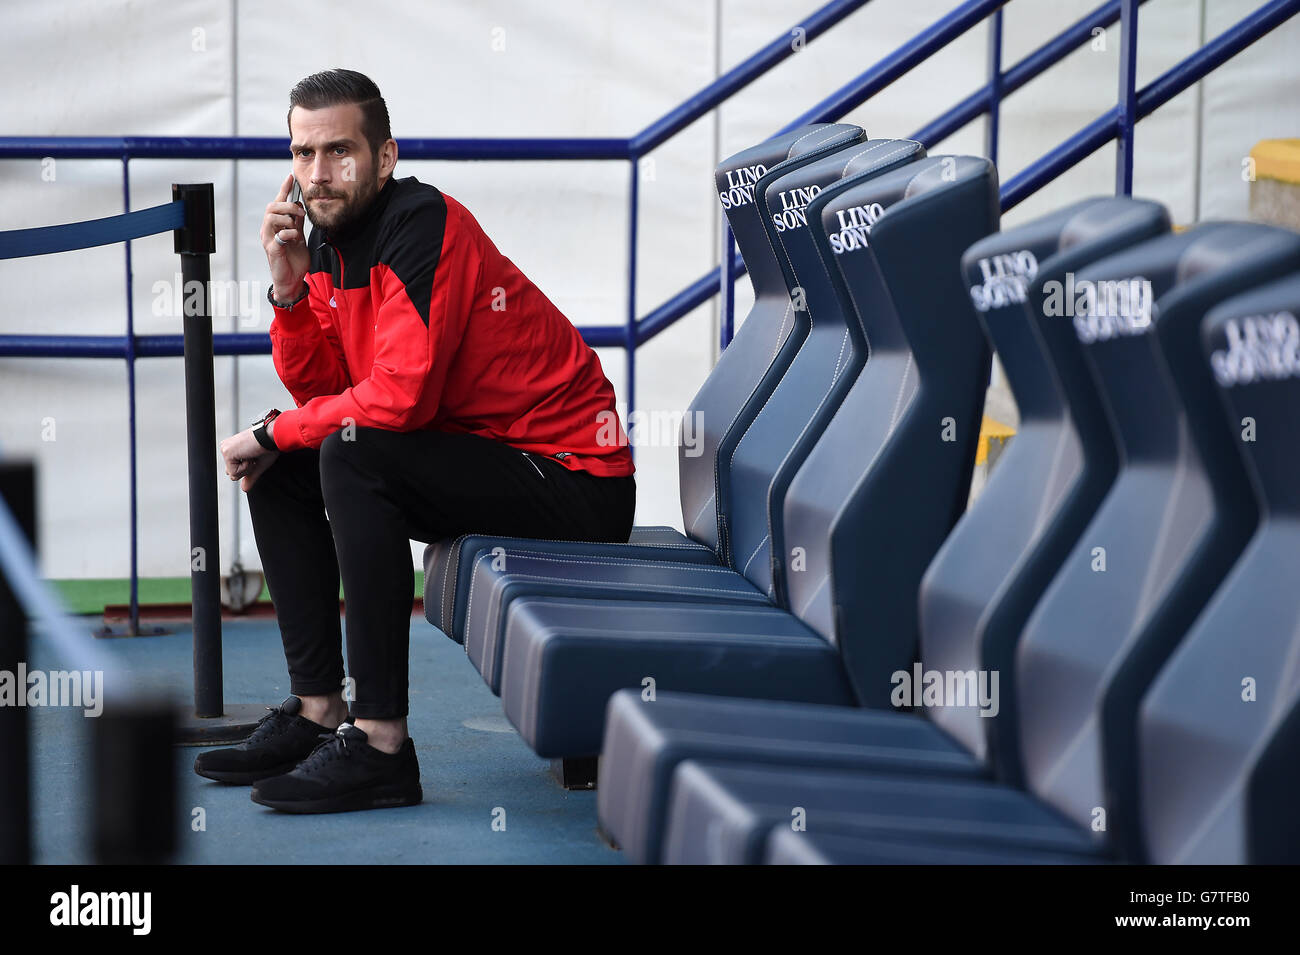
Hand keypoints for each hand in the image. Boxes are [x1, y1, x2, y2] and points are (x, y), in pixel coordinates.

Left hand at [220, 428, 278, 491]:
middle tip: (254, 456)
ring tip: (252, 455)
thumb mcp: (259, 465)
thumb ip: (250, 476)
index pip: (234, 469)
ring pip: (233, 474)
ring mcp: (225, 450)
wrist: (272, 436)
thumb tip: (244, 489)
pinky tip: (250, 455)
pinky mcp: (227, 453)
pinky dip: (246, 468)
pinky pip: (234, 473)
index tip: (255, 456)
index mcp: (232, 448)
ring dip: (247, 468)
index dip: (247, 468)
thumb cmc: (269, 446)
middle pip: (232, 473)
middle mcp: (226, 447)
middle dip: (246, 470)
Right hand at [262, 172, 308, 299]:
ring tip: (297, 227)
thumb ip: (298, 224)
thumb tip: (300, 207)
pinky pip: (279, 235)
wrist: (293, 280)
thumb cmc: (294, 260)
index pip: (278, 202)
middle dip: (288, 205)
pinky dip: (289, 233)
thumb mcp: (300, 238)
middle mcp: (269, 230)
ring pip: (271, 217)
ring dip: (288, 218)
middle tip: (301, 212)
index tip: (290, 176)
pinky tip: (295, 237)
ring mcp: (268, 239)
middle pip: (272, 206)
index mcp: (276, 225)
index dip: (284, 189)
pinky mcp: (272, 249)